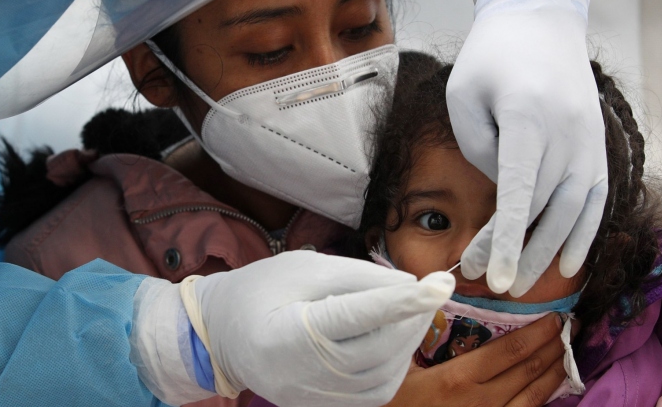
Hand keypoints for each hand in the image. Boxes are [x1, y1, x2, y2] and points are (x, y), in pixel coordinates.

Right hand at [192, 251, 454, 406]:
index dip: (400, 301)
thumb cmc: (259, 292)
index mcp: (289, 333)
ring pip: (383, 375)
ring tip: (413, 312)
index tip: (440, 283)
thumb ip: (355, 275)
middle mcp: (303, 375)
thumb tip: (408, 284)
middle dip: (412, 318)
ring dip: (408, 341)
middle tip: (430, 289)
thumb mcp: (301, 269)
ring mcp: (314, 399)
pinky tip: (394, 339)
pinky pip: (374, 392)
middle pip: (377, 349)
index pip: (355, 316)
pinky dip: (394, 364)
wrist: (221, 335)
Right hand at [384, 314, 567, 406]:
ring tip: (568, 354)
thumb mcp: (394, 360)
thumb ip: (415, 328)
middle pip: (528, 372)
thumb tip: (434, 291)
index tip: (554, 317)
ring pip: (533, 398)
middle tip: (572, 327)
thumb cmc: (388, 397)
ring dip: (555, 374)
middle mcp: (480, 403)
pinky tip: (550, 388)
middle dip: (554, 348)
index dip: (538, 334)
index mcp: (458, 379)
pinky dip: (541, 399)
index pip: (511, 352)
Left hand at [449, 0, 606, 295]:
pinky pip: (594, 196)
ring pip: (573, 209)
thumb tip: (502, 195)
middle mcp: (567, 130)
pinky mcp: (596, 142)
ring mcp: (589, 137)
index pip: (519, 192)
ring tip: (521, 284)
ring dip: (548, 251)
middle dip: (517, 252)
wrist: (540, 17)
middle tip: (488, 284)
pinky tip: (569, 263)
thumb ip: (479, 149)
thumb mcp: (463, 95)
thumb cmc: (490, 57)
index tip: (493, 276)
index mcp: (528, 116)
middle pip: (545, 207)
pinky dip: (583, 232)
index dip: (507, 239)